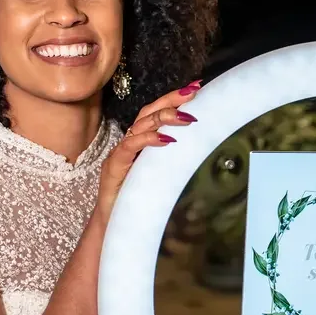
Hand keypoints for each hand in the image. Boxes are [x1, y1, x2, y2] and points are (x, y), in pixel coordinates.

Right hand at [96, 80, 200, 217]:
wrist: (113, 226)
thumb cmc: (137, 201)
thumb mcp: (161, 177)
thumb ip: (173, 163)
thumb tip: (202, 152)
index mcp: (139, 144)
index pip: (154, 114)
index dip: (172, 100)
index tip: (195, 89)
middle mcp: (128, 143)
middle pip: (147, 112)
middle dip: (170, 99)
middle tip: (193, 92)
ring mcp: (120, 154)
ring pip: (139, 125)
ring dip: (164, 117)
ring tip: (186, 116)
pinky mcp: (113, 167)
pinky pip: (130, 147)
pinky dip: (148, 139)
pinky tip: (166, 139)